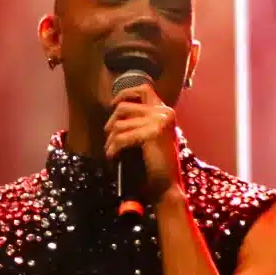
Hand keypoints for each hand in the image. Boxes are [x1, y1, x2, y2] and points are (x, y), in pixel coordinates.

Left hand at [103, 84, 182, 203]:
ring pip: (119, 124)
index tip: (113, 105)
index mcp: (166, 111)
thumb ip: (141, 119)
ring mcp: (159, 122)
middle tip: (109, 137)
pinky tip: (112, 156)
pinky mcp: (152, 134)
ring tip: (111, 150)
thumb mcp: (152, 134)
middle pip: (124, 107)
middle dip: (111, 122)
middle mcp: (164, 113)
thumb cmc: (156, 163)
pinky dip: (113, 148)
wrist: (167, 185)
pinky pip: (121, 137)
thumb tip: (116, 107)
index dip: (125, 93)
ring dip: (110, 139)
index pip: (143, 89)